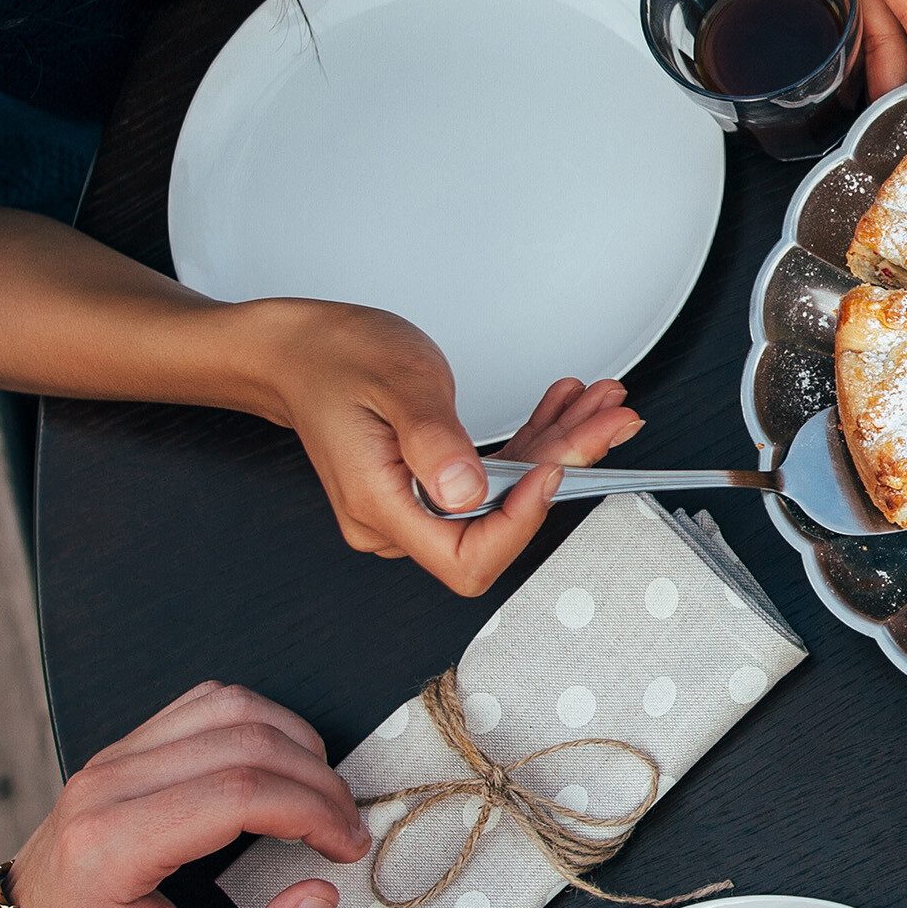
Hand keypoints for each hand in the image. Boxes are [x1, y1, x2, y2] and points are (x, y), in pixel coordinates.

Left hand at [9, 682, 365, 907]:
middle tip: (346, 827)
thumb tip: (320, 897)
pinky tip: (280, 768)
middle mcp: (105, 787)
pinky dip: (263, 724)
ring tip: (320, 796)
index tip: (346, 847)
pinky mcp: (124, 747)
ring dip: (297, 743)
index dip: (313, 812)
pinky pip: (209, 704)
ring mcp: (111, 758)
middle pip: (245, 742)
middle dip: (319, 781)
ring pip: (232, 707)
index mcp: (111, 849)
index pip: (238, 794)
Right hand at [231, 298, 639, 595]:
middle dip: (563, 468)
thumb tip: (469, 492)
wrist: (294, 350)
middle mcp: (399, 520)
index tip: (553, 468)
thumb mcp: (396, 384)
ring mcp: (416, 504)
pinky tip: (564, 408)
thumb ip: (434, 440)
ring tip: (600, 403)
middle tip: (611, 418)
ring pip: (505, 494)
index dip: (520, 522)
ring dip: (558, 447)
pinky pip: (493, 475)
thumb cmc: (334, 358)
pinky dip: (532, 441)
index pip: (468, 557)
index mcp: (382, 507)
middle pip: (499, 523)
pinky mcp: (430, 483)